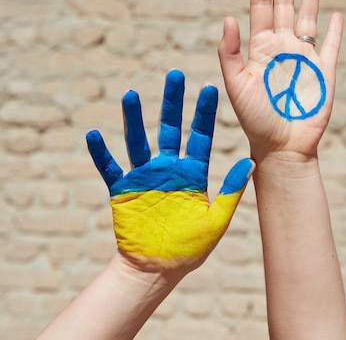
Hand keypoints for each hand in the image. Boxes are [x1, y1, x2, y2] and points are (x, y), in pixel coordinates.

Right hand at [86, 70, 253, 272]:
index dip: (204, 113)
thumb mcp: (216, 220)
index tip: (210, 88)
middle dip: (172, 103)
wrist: (159, 269)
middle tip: (175, 75)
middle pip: (169, 129)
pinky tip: (94, 135)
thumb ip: (231, 191)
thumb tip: (251, 162)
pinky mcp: (123, 191)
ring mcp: (144, 178)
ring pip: (137, 142)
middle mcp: (168, 169)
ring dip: (133, 119)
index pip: (199, 137)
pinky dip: (101, 154)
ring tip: (130, 94)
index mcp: (192, 174)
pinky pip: (109, 169)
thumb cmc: (190, 248)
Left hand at [218, 0, 343, 161]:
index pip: (260, 7)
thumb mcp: (236, 85)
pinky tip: (335, 15)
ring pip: (309, 18)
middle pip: (284, 4)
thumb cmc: (256, 120)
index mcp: (260, 49)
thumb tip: (228, 18)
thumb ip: (231, 53)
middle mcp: (282, 48)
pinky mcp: (324, 73)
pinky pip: (330, 46)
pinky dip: (334, 30)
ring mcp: (305, 58)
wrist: (282, 147)